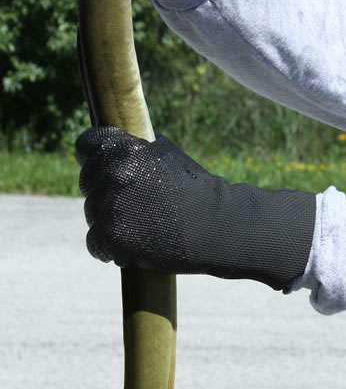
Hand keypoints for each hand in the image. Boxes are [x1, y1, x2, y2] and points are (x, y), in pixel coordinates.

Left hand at [75, 126, 315, 289]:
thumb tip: (112, 141)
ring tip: (142, 223)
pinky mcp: (112, 238)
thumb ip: (136, 148)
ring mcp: (111, 207)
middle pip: (87, 180)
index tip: (99, 164)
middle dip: (104, 189)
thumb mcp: (167, 154)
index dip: (91, 154)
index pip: (86, 144)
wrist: (216, 225)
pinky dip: (110, 247)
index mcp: (126, 150)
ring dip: (110, 219)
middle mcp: (114, 175)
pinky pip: (95, 242)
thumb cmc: (195, 189)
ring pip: (92, 212)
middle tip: (135, 202)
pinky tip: (133, 243)